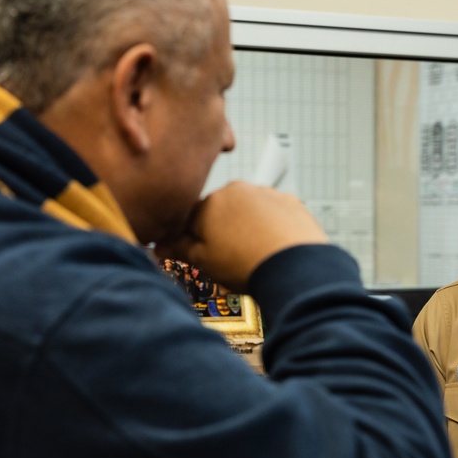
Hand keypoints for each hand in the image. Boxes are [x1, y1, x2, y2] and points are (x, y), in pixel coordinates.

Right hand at [155, 181, 327, 292]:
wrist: (294, 266)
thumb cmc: (247, 264)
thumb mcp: (204, 261)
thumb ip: (180, 249)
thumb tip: (162, 245)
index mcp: (210, 203)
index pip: (189, 217)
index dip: (188, 238)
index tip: (192, 253)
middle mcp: (237, 191)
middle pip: (219, 210)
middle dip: (219, 230)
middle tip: (227, 258)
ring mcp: (265, 194)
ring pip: (246, 210)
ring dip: (245, 227)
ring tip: (252, 254)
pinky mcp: (289, 202)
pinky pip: (272, 212)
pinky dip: (270, 226)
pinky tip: (272, 246)